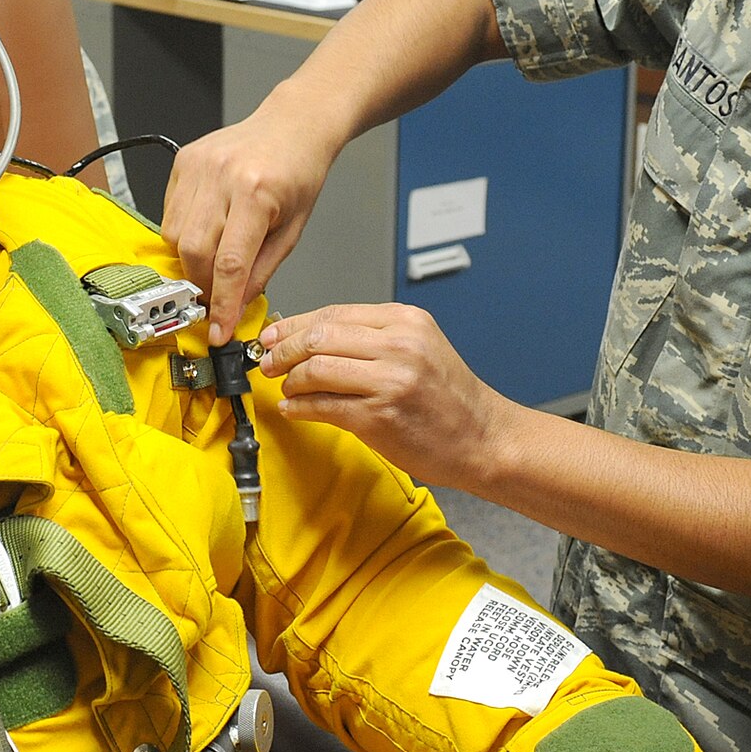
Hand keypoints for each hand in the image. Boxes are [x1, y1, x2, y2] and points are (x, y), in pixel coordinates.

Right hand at [163, 103, 340, 343]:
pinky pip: (168, 212)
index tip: (217, 331)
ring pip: (173, 235)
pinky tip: (206, 228)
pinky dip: (182, 232)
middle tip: (216, 296)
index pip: (230, 263)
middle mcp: (222, 176)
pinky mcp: (182, 160)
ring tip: (214, 258)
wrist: (293, 125)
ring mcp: (198, 165)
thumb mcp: (293, 230)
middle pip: (193, 251)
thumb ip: (262, 271)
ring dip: (189, 259)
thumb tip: (234, 308)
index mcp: (256, 193)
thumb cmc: (299, 173)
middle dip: (202, 284)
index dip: (221, 304)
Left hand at [257, 303, 512, 485]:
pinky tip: (294, 409)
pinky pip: (323, 406)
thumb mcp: (420, 347)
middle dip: (283, 349)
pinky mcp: (380, 417)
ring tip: (285, 387)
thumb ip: (373, 338)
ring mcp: (390, 381)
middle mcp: (399, 344)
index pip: (334, 313)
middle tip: (267, 361)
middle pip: (319, 336)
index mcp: (406, 321)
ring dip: (290, 379)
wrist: (483, 438)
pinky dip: (300, 408)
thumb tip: (312, 337)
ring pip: (316, 369)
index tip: (273, 334)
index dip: (295, 324)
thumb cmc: (449, 398)